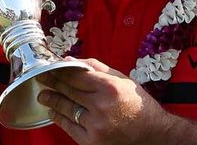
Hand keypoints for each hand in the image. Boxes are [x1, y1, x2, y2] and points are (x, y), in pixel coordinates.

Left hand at [36, 57, 179, 144]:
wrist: (153, 134)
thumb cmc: (138, 104)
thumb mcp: (123, 80)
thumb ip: (96, 68)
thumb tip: (72, 60)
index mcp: (110, 88)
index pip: (75, 76)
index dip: (60, 70)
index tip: (51, 66)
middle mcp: (101, 106)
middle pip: (68, 90)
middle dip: (53, 82)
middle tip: (43, 77)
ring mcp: (95, 126)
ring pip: (66, 108)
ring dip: (52, 99)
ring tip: (44, 94)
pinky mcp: (92, 141)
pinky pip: (69, 127)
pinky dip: (59, 118)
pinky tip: (53, 112)